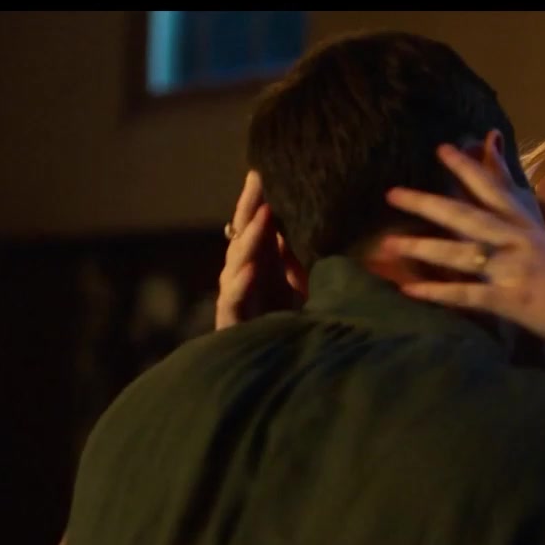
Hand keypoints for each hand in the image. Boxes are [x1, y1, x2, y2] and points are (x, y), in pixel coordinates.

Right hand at [215, 171, 305, 329]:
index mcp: (261, 264)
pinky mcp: (231, 325)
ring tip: (262, 216)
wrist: (283, 374)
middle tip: (259, 180)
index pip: (256, 225)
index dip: (257, 199)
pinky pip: (233, 301)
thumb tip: (313, 218)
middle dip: (250, 208)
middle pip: (243, 236)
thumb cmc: (296, 326)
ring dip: (250, 239)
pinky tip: (250, 268)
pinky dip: (241, 284)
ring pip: (237, 263)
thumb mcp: (305, 284)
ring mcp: (236, 299)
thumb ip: (299, 256)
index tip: (263, 170)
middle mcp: (244, 277)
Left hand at [381, 144, 544, 353]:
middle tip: (392, 192)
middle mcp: (519, 244)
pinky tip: (411, 290)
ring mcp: (514, 271)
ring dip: (423, 247)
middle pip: (466, 216)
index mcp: (531, 230)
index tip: (442, 149)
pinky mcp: (512, 301)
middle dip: (428, 202)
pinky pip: (466, 295)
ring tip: (390, 244)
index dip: (467, 169)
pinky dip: (437, 292)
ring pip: (460, 253)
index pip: (495, 192)